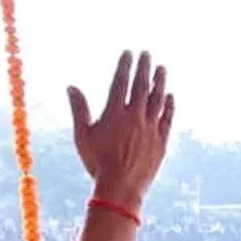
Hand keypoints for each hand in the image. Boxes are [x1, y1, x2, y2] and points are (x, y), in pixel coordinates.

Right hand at [67, 50, 174, 212]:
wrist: (120, 187)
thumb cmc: (97, 163)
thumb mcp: (82, 136)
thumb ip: (78, 109)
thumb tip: (71, 87)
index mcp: (114, 113)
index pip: (121, 82)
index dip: (125, 66)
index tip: (129, 53)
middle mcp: (135, 116)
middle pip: (141, 86)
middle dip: (144, 67)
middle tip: (147, 54)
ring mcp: (150, 128)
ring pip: (157, 99)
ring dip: (160, 82)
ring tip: (162, 68)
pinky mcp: (161, 140)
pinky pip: (167, 118)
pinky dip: (169, 105)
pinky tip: (170, 96)